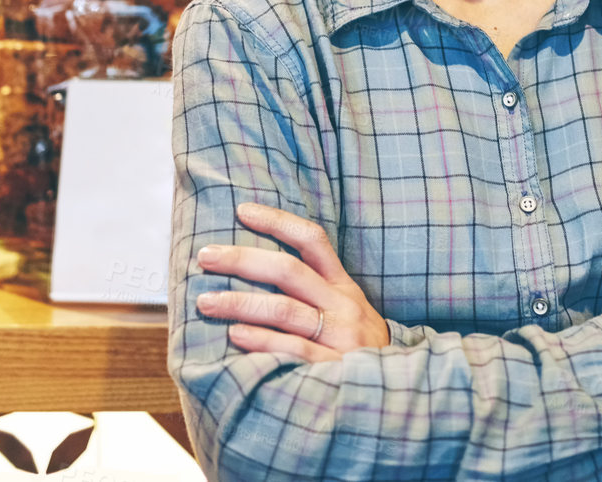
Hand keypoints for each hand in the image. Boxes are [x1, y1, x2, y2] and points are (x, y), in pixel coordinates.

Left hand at [193, 202, 390, 361]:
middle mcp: (342, 306)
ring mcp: (339, 337)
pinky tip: (235, 334)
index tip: (242, 210)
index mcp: (343, 286)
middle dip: (243, 260)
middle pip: (289, 271)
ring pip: (284, 310)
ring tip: (206, 301)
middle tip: (206, 256)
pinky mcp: (333, 368)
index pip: (312, 240)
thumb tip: (254, 266)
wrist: (395, 391)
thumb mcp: (346, 309)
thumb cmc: (357, 346)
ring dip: (240, 303)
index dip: (278, 221)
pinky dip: (261, 340)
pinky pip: (292, 349)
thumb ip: (313, 289)